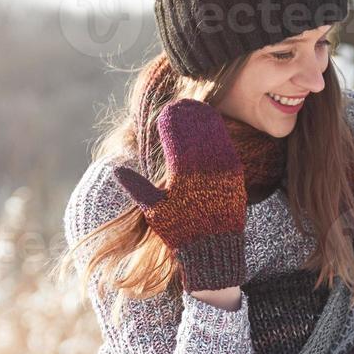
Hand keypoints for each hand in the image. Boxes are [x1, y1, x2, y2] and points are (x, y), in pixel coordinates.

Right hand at [111, 99, 248, 292]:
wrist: (214, 250)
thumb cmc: (180, 232)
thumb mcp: (155, 211)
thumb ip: (137, 187)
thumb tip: (117, 169)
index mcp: (183, 173)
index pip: (176, 137)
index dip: (171, 121)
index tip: (167, 110)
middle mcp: (205, 168)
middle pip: (197, 131)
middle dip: (190, 116)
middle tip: (184, 103)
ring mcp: (223, 171)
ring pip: (215, 136)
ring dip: (206, 121)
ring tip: (200, 110)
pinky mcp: (237, 177)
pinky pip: (228, 149)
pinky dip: (221, 136)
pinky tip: (215, 130)